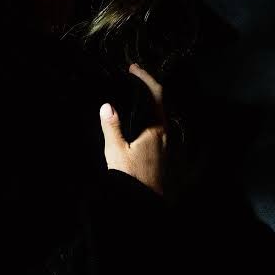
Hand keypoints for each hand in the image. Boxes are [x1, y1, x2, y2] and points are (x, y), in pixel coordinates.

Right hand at [99, 63, 166, 195]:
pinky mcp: (164, 155)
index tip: (134, 68)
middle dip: (148, 89)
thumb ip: (111, 127)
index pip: (156, 95)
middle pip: (160, 104)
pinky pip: (158, 129)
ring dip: (149, 104)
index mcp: (156, 129)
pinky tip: (139, 123)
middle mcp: (166, 134)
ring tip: (134, 97)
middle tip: (133, 78)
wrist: (143, 206)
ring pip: (160, 117)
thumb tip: (107, 105)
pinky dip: (149, 118)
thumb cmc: (130, 178)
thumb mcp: (116, 151)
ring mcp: (167, 146)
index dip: (145, 78)